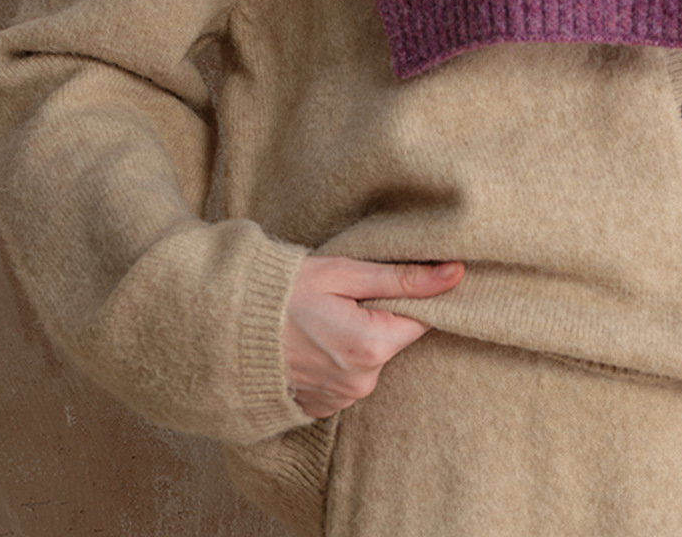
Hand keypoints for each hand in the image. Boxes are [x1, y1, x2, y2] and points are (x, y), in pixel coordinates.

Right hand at [284, 256, 464, 417]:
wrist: (225, 327)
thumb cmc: (285, 291)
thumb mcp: (345, 273)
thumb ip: (403, 278)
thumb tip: (456, 273)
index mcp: (371, 347)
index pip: (422, 320)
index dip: (414, 296)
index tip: (396, 279)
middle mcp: (361, 383)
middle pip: (394, 340)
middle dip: (381, 315)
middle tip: (346, 294)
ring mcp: (339, 400)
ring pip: (371, 359)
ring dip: (357, 337)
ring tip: (324, 316)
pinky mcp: (320, 408)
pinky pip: (347, 378)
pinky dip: (337, 358)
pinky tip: (314, 339)